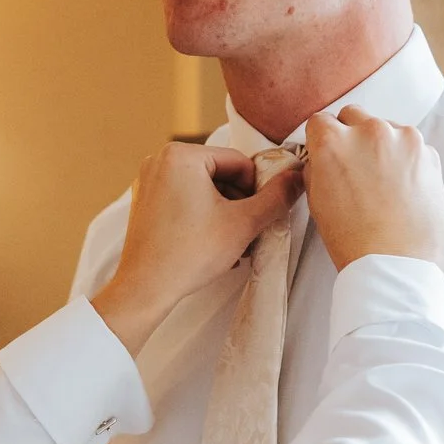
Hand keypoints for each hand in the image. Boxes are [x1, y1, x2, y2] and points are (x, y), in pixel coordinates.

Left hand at [91, 143, 303, 354]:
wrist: (145, 288)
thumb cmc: (189, 254)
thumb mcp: (244, 223)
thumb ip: (276, 197)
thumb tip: (297, 178)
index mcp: (181, 155)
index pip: (239, 163)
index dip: (257, 190)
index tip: (260, 217)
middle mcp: (160, 160)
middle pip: (221, 174)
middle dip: (239, 204)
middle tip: (248, 233)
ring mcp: (149, 181)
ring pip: (204, 189)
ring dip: (224, 213)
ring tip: (233, 243)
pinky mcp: (145, 201)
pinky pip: (185, 199)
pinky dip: (203, 216)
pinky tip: (213, 244)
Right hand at [302, 106, 443, 271]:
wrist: (395, 263)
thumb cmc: (353, 240)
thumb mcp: (317, 202)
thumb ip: (317, 169)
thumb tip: (320, 159)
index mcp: (333, 141)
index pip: (320, 121)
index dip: (322, 139)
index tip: (328, 152)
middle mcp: (368, 131)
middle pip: (353, 116)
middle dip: (352, 136)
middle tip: (356, 166)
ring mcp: (402, 139)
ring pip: (386, 128)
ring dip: (382, 146)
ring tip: (383, 182)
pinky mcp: (428, 153)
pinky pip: (411, 146)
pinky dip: (406, 159)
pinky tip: (403, 188)